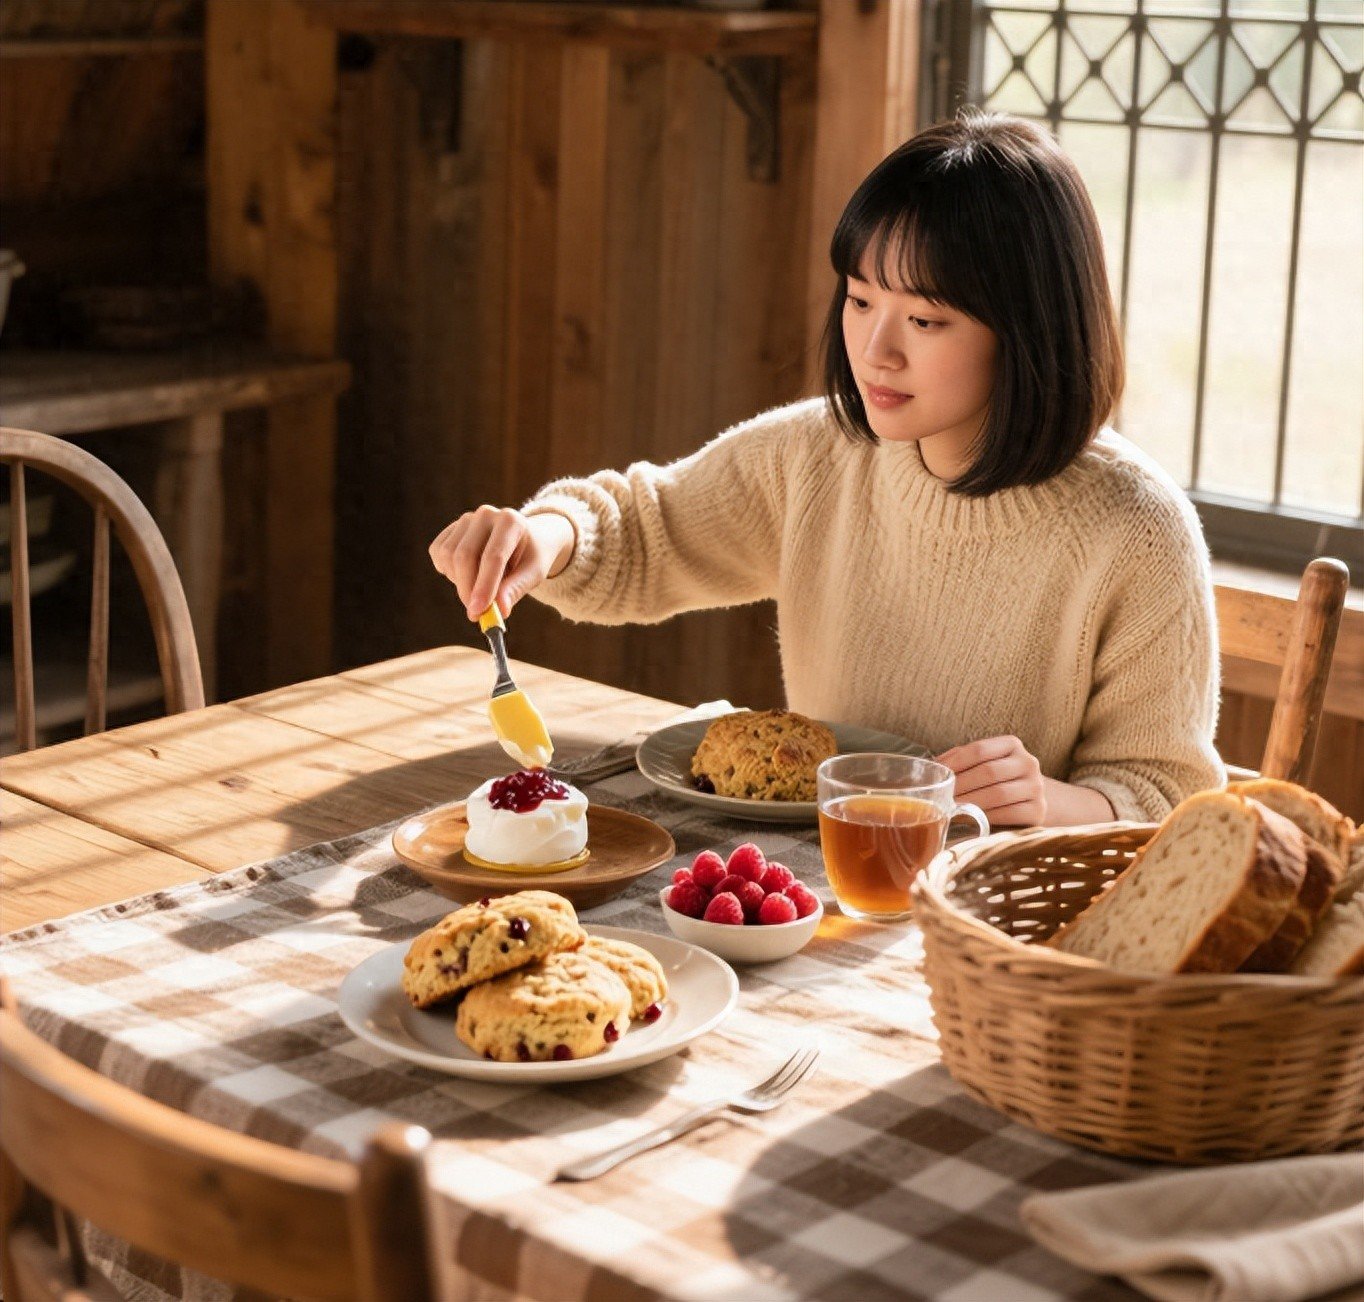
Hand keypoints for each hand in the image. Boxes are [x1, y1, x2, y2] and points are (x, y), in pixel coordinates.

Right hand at [428, 507, 574, 619]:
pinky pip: (439, 555)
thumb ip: (516, 589)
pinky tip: (469, 575)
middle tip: (476, 614)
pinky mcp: (451, 529)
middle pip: (465, 556)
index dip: (484, 586)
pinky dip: (450, 573)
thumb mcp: (534, 573)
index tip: (479, 612)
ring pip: (448, 557)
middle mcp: (486, 514)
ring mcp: (465, 519)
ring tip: (482, 586)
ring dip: (460, 582)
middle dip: (468, 590)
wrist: (525, 539)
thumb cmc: (531, 557)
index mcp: (511, 521)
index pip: (493, 556)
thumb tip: (499, 611)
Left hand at [935, 735, 1045, 826]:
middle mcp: (1028, 762)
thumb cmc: (998, 779)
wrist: (1031, 798)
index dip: (956, 762)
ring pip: (999, 794)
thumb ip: (960, 760)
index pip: (980, 749)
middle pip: (989, 771)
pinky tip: (972, 819)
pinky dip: (987, 816)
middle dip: (961, 785)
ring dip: (971, 802)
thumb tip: (932, 766)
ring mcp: (1036, 787)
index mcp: (1012, 744)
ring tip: (952, 808)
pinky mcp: (1039, 810)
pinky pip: (1009, 813)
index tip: (938, 775)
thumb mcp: (983, 762)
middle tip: (941, 796)